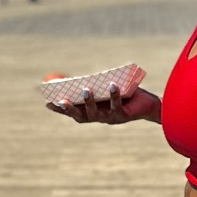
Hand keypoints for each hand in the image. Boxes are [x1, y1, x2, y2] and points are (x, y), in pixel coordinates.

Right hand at [46, 84, 160, 124]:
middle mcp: (100, 117)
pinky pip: (117, 106)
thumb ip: (95, 86)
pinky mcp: (124, 116)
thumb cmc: (125, 94)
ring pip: (97, 114)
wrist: (148, 105)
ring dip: (89, 102)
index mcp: (93, 112)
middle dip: (70, 109)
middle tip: (61, 101)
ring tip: (86, 89)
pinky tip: (112, 85)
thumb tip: (80, 78)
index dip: (60, 110)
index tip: (47, 103)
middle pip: (81, 116)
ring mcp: (111, 118)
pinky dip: (114, 95)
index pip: (73, 112)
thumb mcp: (106, 89)